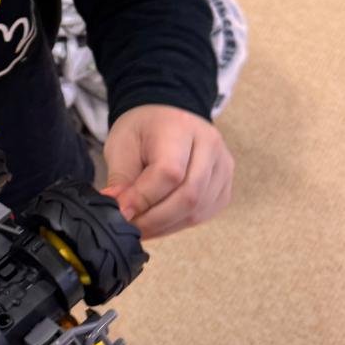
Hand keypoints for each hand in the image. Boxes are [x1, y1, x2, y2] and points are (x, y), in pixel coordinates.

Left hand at [101, 104, 232, 238]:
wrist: (169, 118)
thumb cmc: (144, 130)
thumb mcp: (121, 145)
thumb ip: (121, 179)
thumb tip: (119, 210)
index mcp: (180, 127)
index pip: (169, 172)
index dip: (144, 199)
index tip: (122, 212)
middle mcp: (210, 145)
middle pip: (189, 195)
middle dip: (155, 219)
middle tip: (130, 226)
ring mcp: (222, 166)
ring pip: (198, 210)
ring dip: (166, 225)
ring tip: (141, 226)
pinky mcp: (224, 185)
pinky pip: (204, 214)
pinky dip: (178, 224)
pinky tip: (159, 223)